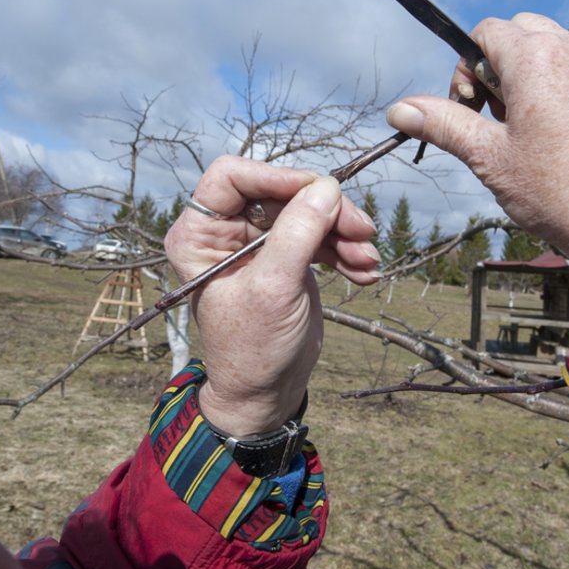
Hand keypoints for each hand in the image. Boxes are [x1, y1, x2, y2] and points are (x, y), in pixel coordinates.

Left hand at [164, 156, 380, 435]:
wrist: (265, 393)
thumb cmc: (252, 348)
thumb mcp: (274, 289)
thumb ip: (297, 235)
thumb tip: (326, 187)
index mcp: (199, 234)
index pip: (233, 176)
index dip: (277, 177)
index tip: (320, 190)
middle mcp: (225, 231)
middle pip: (281, 193)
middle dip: (325, 211)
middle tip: (363, 232)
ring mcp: (258, 243)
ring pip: (307, 211)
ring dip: (343, 233)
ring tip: (368, 261)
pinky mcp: (286, 257)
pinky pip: (319, 236)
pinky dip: (344, 250)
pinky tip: (365, 272)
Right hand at [386, 13, 568, 291]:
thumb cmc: (558, 191)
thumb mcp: (488, 157)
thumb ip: (443, 124)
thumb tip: (399, 109)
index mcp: (535, 58)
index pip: (486, 31)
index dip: (466, 68)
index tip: (469, 110)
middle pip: (521, 31)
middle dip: (498, 65)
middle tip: (496, 117)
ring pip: (553, 48)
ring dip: (528, 76)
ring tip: (527, 131)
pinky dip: (560, 88)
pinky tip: (559, 139)